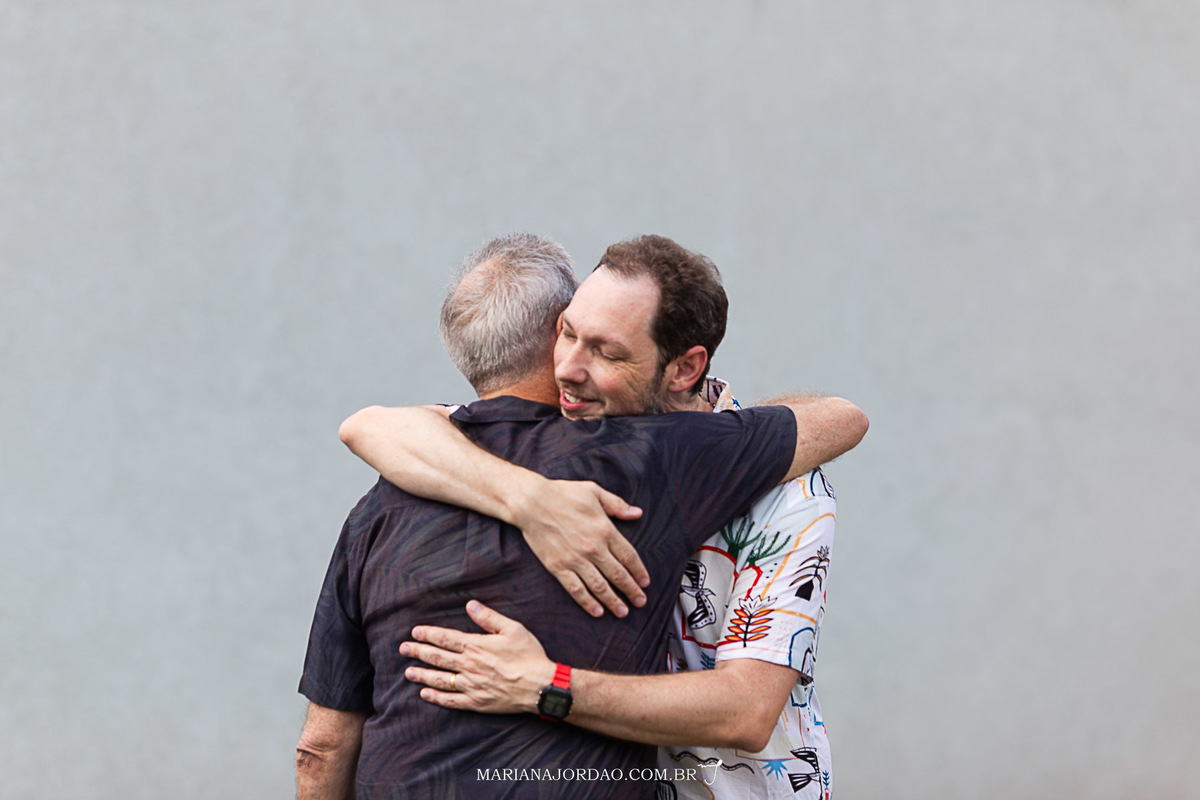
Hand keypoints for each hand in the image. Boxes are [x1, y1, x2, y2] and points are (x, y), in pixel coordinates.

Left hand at [400, 600, 556, 713]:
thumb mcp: (513, 628)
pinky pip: (451, 700)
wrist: (540, 686)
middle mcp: (469, 666)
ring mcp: (471, 686)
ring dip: (422, 675)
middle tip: (403, 649)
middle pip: (437, 658)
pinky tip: (425, 693)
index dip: (428, 634)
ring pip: (440, 679)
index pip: (445, 639)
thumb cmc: (529, 655)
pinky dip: (436, 697)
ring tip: (408, 672)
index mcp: (476, 646)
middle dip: (418, 652)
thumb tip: (470, 604)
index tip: (415, 631)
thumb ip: (489, 617)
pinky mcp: (476, 702)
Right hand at [509, 479, 646, 617]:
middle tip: (641, 602)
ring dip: (613, 601)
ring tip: (622, 612)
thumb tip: (637, 513)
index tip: (645, 582)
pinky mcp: (558, 567)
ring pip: (600, 586)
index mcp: (605, 529)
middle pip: (618, 575)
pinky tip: (597, 611)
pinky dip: (588, 602)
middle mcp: (593, 548)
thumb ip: (617, 505)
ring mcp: (575, 559)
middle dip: (632, 591)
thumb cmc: (563, 494)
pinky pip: (576, 589)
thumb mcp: (594, 491)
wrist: (531, 502)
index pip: (629, 556)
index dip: (639, 572)